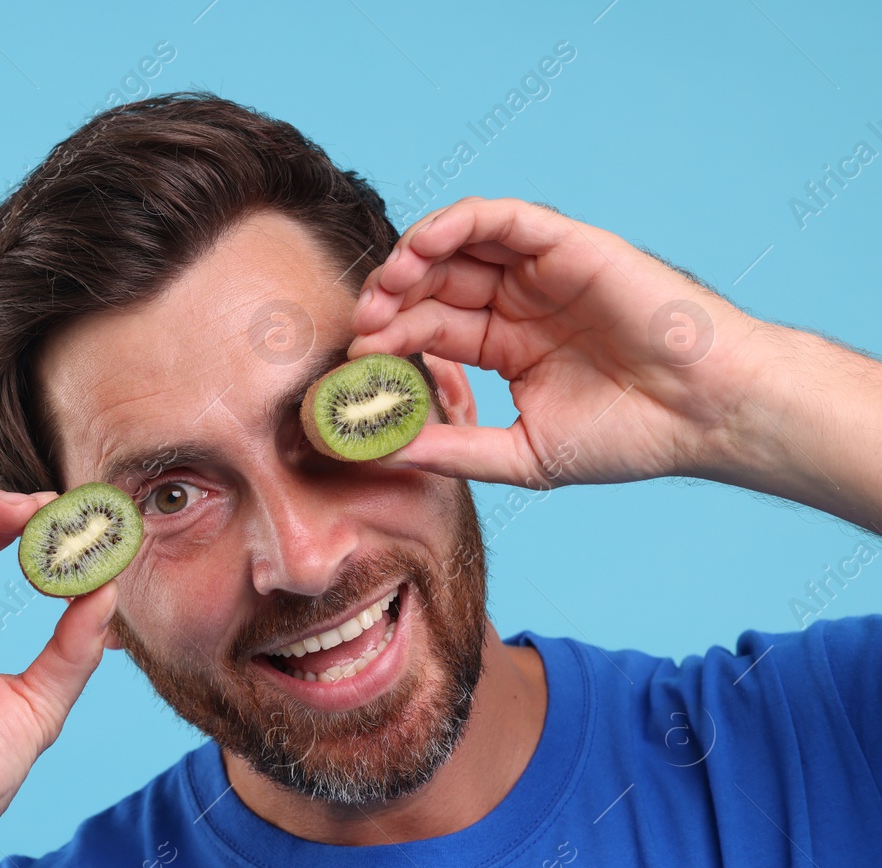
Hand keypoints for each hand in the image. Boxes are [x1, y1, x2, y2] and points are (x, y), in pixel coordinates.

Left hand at [347, 196, 758, 487]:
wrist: (705, 414)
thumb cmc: (631, 436)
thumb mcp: (522, 453)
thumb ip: (453, 448)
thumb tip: (381, 454)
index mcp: (508, 345)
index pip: (432, 330)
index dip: (390, 340)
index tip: (356, 362)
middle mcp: (520, 302)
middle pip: (435, 284)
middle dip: (391, 300)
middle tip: (361, 324)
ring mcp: (542, 272)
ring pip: (459, 244)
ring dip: (413, 257)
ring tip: (385, 286)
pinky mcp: (567, 245)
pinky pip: (502, 218)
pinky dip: (457, 221)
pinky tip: (423, 245)